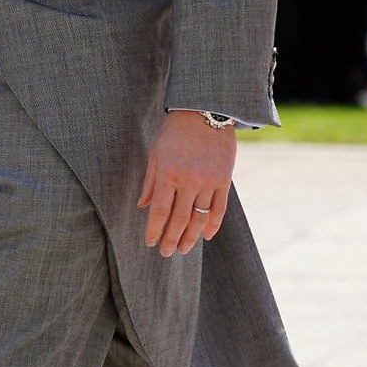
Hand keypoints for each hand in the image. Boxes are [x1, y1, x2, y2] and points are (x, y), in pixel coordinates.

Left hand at [138, 111, 236, 256]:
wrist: (204, 113)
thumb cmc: (174, 133)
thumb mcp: (156, 154)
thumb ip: (150, 182)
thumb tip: (143, 207)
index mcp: (168, 174)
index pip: (160, 212)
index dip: (154, 230)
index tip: (150, 242)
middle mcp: (188, 181)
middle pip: (179, 220)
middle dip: (171, 239)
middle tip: (166, 253)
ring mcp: (208, 182)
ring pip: (199, 218)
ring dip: (190, 237)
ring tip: (183, 250)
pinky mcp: (224, 180)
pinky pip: (219, 209)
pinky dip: (213, 225)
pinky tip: (205, 236)